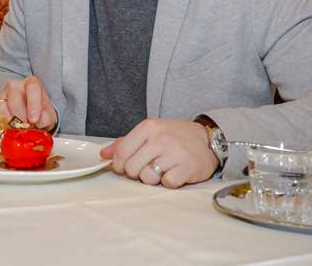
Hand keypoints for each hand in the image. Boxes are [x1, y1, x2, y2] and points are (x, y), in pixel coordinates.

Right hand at [0, 76, 55, 129]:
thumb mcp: (48, 116)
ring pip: (1, 108)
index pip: (32, 88)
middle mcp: (15, 86)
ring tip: (17, 130)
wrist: (30, 118)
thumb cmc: (40, 114)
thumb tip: (37, 123)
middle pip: (14, 99)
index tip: (34, 120)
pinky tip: (6, 131)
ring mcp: (1, 95)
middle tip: (25, 128)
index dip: (33, 105)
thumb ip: (45, 118)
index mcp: (32, 83)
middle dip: (20, 118)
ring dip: (9, 123)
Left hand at [99, 119, 217, 187]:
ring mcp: (175, 153)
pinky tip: (174, 172)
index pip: (121, 152)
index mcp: (149, 127)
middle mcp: (161, 138)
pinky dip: (169, 182)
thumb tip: (103, 154)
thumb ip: (125, 143)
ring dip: (152, 179)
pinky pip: (166, 184)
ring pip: (147, 178)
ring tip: (161, 169)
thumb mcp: (150, 133)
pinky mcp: (187, 168)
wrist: (208, 140)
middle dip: (136, 173)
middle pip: (132, 168)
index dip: (119, 165)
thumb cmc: (175, 137)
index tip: (125, 167)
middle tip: (147, 168)